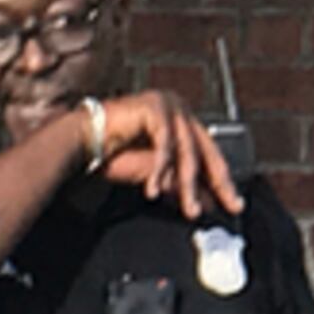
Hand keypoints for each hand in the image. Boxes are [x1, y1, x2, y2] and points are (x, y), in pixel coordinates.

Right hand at [91, 89, 244, 221]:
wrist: (81, 141)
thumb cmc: (111, 154)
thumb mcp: (155, 175)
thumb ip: (182, 184)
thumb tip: (208, 202)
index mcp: (181, 120)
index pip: (209, 151)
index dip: (221, 178)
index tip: (232, 202)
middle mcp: (179, 108)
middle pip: (205, 149)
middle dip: (218, 182)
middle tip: (228, 204)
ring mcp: (168, 104)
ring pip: (187, 150)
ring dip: (188, 184)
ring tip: (189, 209)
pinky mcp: (154, 107)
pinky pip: (165, 144)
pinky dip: (161, 170)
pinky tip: (152, 190)